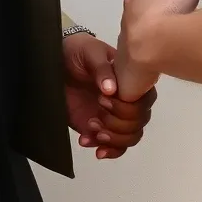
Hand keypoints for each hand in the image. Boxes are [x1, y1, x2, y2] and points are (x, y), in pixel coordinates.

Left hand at [62, 31, 156, 160]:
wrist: (55, 64)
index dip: (128, 106)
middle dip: (117, 124)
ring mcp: (115, 116)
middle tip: (95, 115)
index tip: (102, 99)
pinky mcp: (102, 128)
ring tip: (91, 129)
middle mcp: (127, 100)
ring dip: (113, 139)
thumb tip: (112, 89)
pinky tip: (86, 141)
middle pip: (139, 122)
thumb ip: (101, 68)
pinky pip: (115, 147)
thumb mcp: (89, 52)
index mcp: (130, 79)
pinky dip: (105, 150)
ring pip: (130, 137)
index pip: (145, 99)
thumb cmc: (77, 52)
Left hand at [116, 0, 201, 96]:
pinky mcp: (124, 41)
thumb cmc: (170, 12)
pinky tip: (162, 50)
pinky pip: (141, 38)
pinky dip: (150, 40)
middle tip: (184, 17)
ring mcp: (126, 20)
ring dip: (158, 23)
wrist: (148, 48)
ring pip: (146, 18)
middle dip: (168, 5)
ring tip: (173, 36)